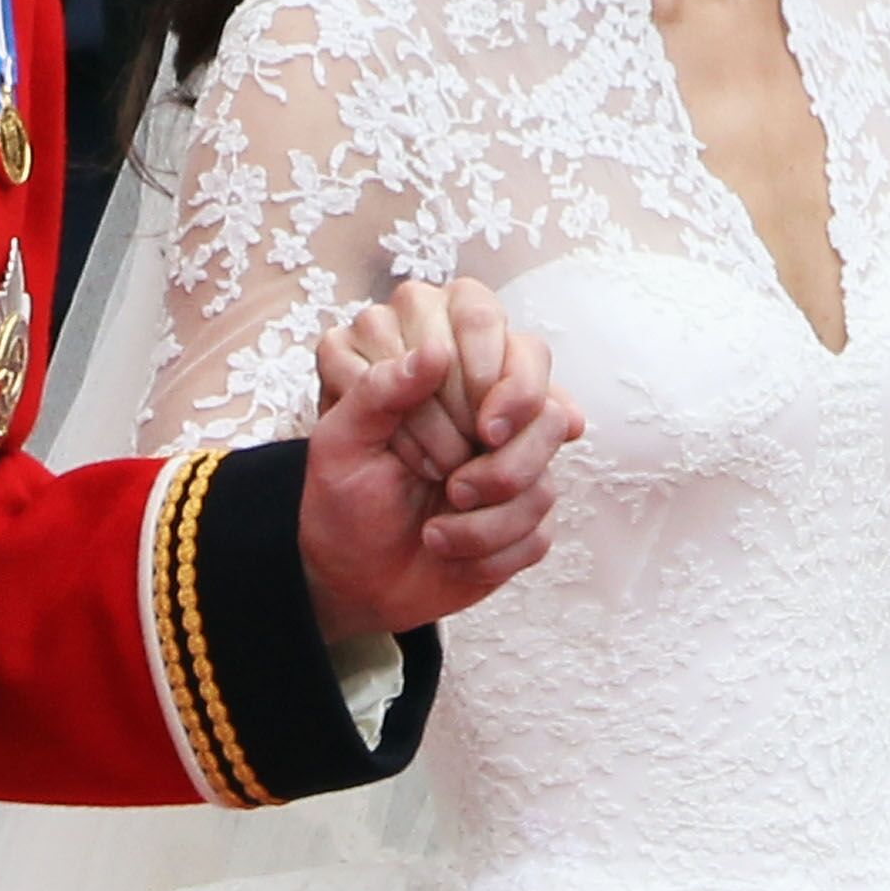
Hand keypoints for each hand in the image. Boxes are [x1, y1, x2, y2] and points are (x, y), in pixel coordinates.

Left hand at [299, 276, 579, 639]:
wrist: (361, 580)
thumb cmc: (342, 500)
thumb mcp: (339, 445)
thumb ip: (377, 390)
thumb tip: (435, 351)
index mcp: (419, 348)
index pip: (476, 311)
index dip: (473, 364)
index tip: (452, 415)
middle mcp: (473, 379)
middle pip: (530, 365)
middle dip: (485, 436)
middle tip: (435, 477)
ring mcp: (511, 432)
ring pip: (550, 426)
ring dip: (496, 493)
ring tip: (436, 529)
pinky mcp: (532, 484)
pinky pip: (546, 497)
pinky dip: (498, 537)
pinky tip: (453, 548)